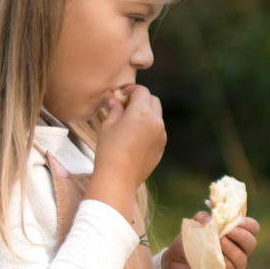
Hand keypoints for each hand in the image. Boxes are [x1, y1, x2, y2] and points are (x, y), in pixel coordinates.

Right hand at [88, 84, 165, 203]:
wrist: (118, 179)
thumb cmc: (109, 150)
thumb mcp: (108, 126)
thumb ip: (115, 109)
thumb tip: (115, 100)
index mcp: (142, 112)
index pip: (142, 91)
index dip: (131, 90)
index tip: (122, 95)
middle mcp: (156, 122)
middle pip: (153, 100)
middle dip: (141, 99)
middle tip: (127, 105)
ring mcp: (161, 135)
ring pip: (157, 116)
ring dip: (146, 113)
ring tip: (130, 122)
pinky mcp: (161, 147)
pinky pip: (158, 131)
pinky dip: (149, 127)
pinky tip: (135, 136)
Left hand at [162, 212, 260, 268]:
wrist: (175, 265)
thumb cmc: (188, 244)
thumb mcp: (192, 228)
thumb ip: (200, 220)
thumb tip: (210, 217)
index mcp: (234, 234)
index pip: (252, 228)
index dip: (248, 224)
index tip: (237, 221)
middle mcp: (238, 249)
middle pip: (251, 243)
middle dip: (242, 236)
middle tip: (229, 232)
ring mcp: (234, 264)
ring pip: (242, 258)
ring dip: (232, 249)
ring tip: (220, 243)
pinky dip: (225, 263)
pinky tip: (215, 258)